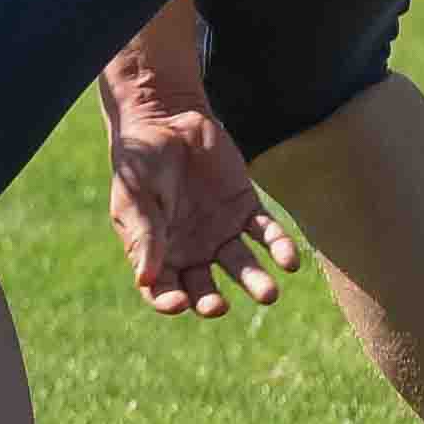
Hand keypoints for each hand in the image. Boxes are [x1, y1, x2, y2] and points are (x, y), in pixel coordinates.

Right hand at [104, 109, 297, 317]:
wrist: (167, 117)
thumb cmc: (140, 160)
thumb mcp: (134, 197)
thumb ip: (143, 236)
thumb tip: (146, 280)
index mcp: (158, 252)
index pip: (163, 289)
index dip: (168, 301)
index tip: (178, 303)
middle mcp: (192, 250)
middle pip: (205, 288)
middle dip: (211, 302)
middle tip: (218, 306)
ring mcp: (222, 232)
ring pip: (242, 267)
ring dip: (256, 282)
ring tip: (269, 294)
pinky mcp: (246, 209)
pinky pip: (266, 233)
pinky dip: (279, 247)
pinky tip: (289, 261)